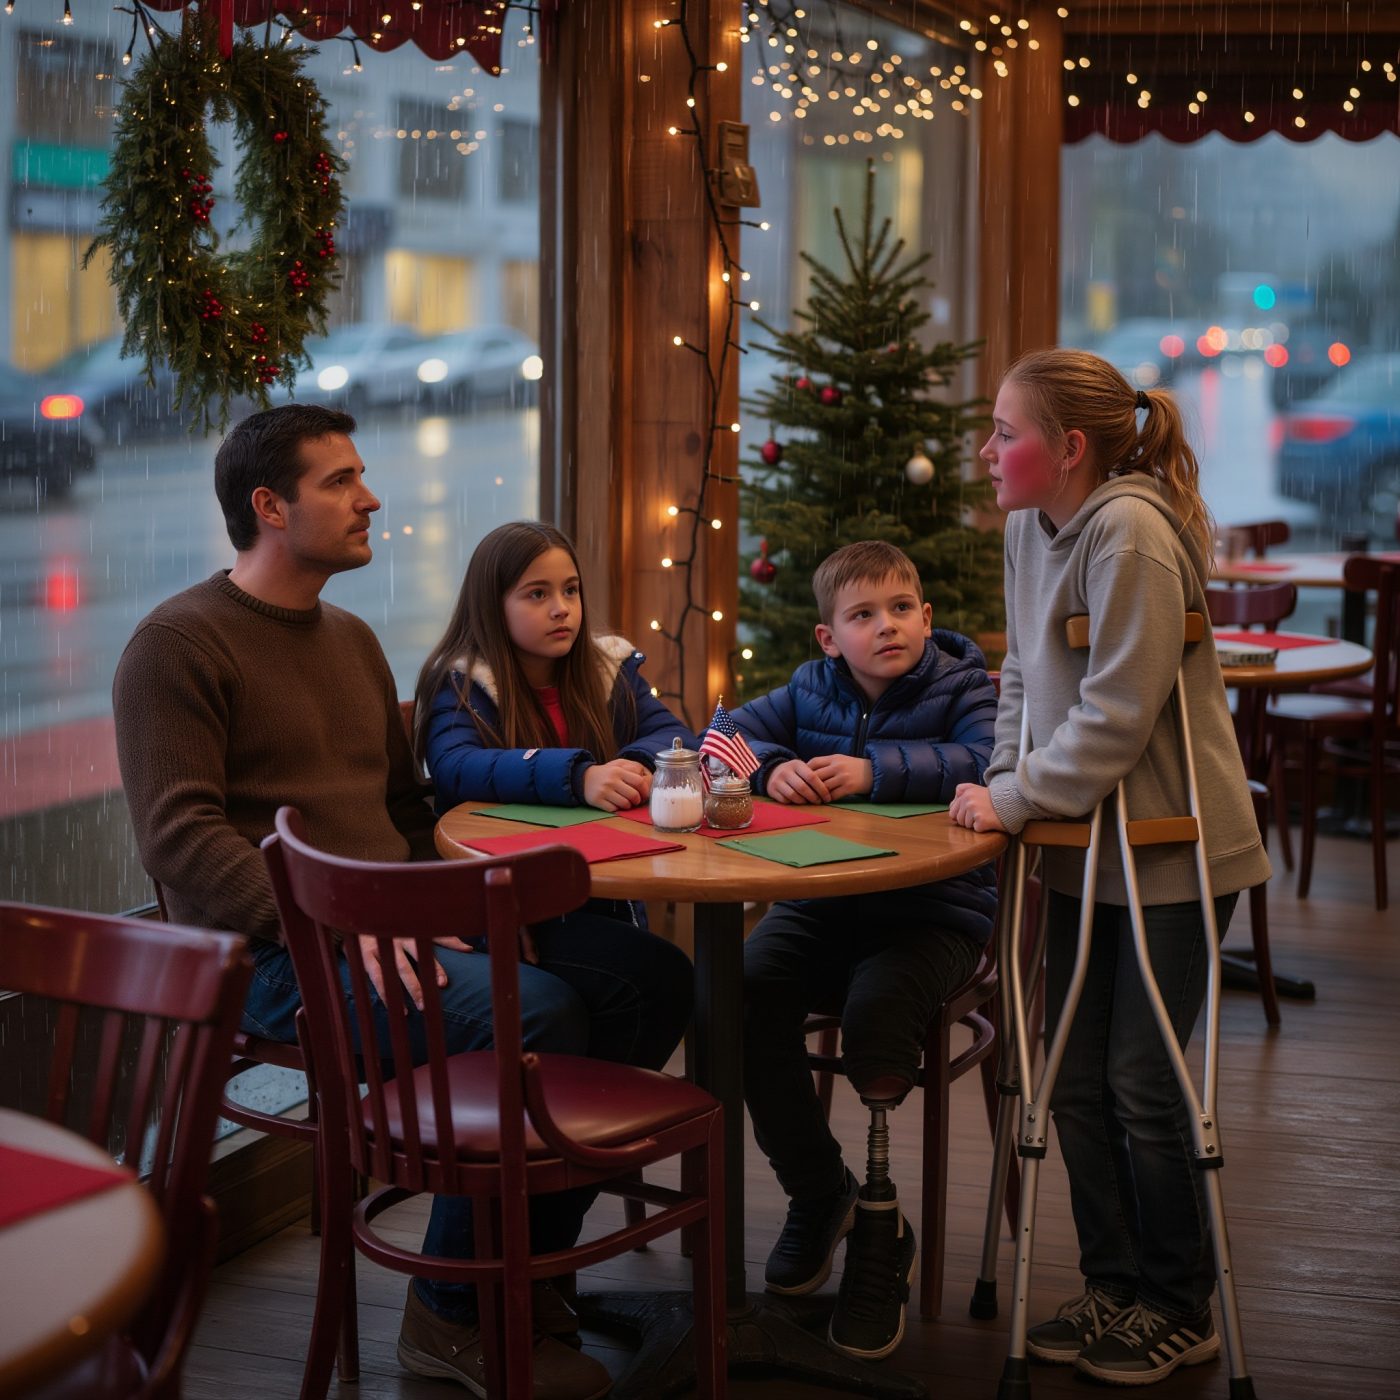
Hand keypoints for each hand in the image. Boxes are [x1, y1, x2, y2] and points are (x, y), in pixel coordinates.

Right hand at [357, 934, 478, 1011]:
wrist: (363, 914)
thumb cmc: (400, 922)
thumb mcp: (422, 926)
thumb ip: (445, 938)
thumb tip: (469, 949)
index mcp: (412, 932)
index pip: (426, 952)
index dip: (435, 968)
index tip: (443, 983)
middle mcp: (396, 939)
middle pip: (407, 966)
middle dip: (418, 985)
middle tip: (427, 1003)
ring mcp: (380, 948)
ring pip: (391, 973)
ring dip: (401, 992)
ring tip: (413, 1010)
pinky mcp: (366, 956)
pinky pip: (375, 978)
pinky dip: (384, 993)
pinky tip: (393, 1007)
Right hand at [582, 759, 651, 810]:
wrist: (585, 778)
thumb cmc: (607, 773)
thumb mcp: (618, 765)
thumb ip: (632, 768)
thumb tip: (648, 777)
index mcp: (619, 771)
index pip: (639, 782)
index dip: (645, 790)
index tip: (644, 795)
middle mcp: (611, 780)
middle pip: (634, 795)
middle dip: (637, 800)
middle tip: (635, 800)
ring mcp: (604, 791)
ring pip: (625, 804)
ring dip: (628, 806)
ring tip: (625, 802)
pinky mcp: (598, 800)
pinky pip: (614, 809)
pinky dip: (617, 809)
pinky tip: (614, 804)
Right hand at [766, 759, 832, 803]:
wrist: (772, 772)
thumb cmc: (795, 772)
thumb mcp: (802, 768)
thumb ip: (813, 775)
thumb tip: (830, 790)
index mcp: (797, 764)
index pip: (812, 776)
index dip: (821, 788)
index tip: (827, 797)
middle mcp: (786, 771)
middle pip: (802, 787)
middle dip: (813, 797)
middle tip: (819, 802)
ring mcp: (777, 781)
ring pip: (793, 795)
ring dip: (804, 801)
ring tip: (809, 802)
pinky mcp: (772, 790)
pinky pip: (785, 800)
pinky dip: (793, 803)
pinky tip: (798, 802)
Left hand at [807, 754, 872, 799]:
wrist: (874, 772)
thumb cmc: (854, 766)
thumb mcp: (841, 759)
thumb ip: (827, 763)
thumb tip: (808, 770)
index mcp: (834, 758)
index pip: (814, 762)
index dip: (805, 770)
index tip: (801, 776)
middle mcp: (838, 767)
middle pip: (816, 775)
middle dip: (808, 784)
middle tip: (802, 791)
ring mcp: (843, 777)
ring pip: (823, 787)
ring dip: (817, 794)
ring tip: (812, 798)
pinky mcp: (849, 787)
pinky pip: (833, 795)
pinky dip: (827, 799)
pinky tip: (824, 800)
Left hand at [949, 783, 1004, 832]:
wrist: (1012, 802)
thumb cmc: (994, 798)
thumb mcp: (976, 788)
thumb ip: (962, 792)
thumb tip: (951, 806)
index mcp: (965, 793)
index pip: (952, 810)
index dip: (961, 814)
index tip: (972, 811)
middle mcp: (967, 800)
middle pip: (958, 819)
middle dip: (968, 820)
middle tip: (981, 814)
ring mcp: (974, 810)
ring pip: (966, 825)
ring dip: (975, 824)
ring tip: (986, 816)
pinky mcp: (981, 820)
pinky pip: (976, 829)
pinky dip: (983, 828)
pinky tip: (990, 821)